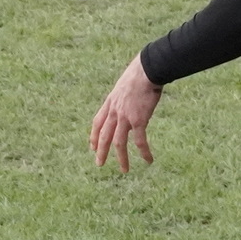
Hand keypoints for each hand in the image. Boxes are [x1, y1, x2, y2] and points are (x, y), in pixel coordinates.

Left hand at [89, 55, 161, 173]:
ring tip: (124, 170)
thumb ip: (125, 96)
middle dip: (101, 151)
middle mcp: (114, 112)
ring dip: (122, 158)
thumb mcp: (125, 84)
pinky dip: (144, 152)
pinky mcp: (138, 120)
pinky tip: (148, 160)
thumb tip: (131, 98)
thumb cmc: (140, 73)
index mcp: (110, 102)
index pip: (98, 122)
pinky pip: (140, 141)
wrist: (147, 70)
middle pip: (104, 135)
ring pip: (119, 143)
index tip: (92, 146)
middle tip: (99, 164)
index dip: (94, 136)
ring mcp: (125, 117)